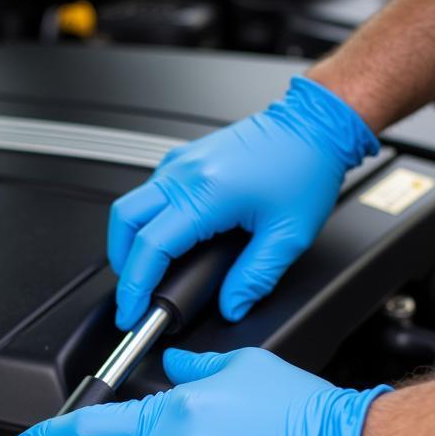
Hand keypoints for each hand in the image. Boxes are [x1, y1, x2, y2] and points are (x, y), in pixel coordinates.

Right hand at [109, 77, 377, 329]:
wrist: (313, 124)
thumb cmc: (305, 167)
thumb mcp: (289, 235)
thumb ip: (255, 278)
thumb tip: (232, 307)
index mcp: (205, 194)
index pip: (151, 247)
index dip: (136, 286)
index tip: (133, 311)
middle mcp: (184, 174)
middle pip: (124, 221)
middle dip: (121, 263)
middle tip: (133, 293)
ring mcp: (181, 163)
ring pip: (130, 205)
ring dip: (129, 241)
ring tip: (145, 270)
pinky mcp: (184, 159)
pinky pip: (149, 191)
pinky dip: (145, 220)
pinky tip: (164, 238)